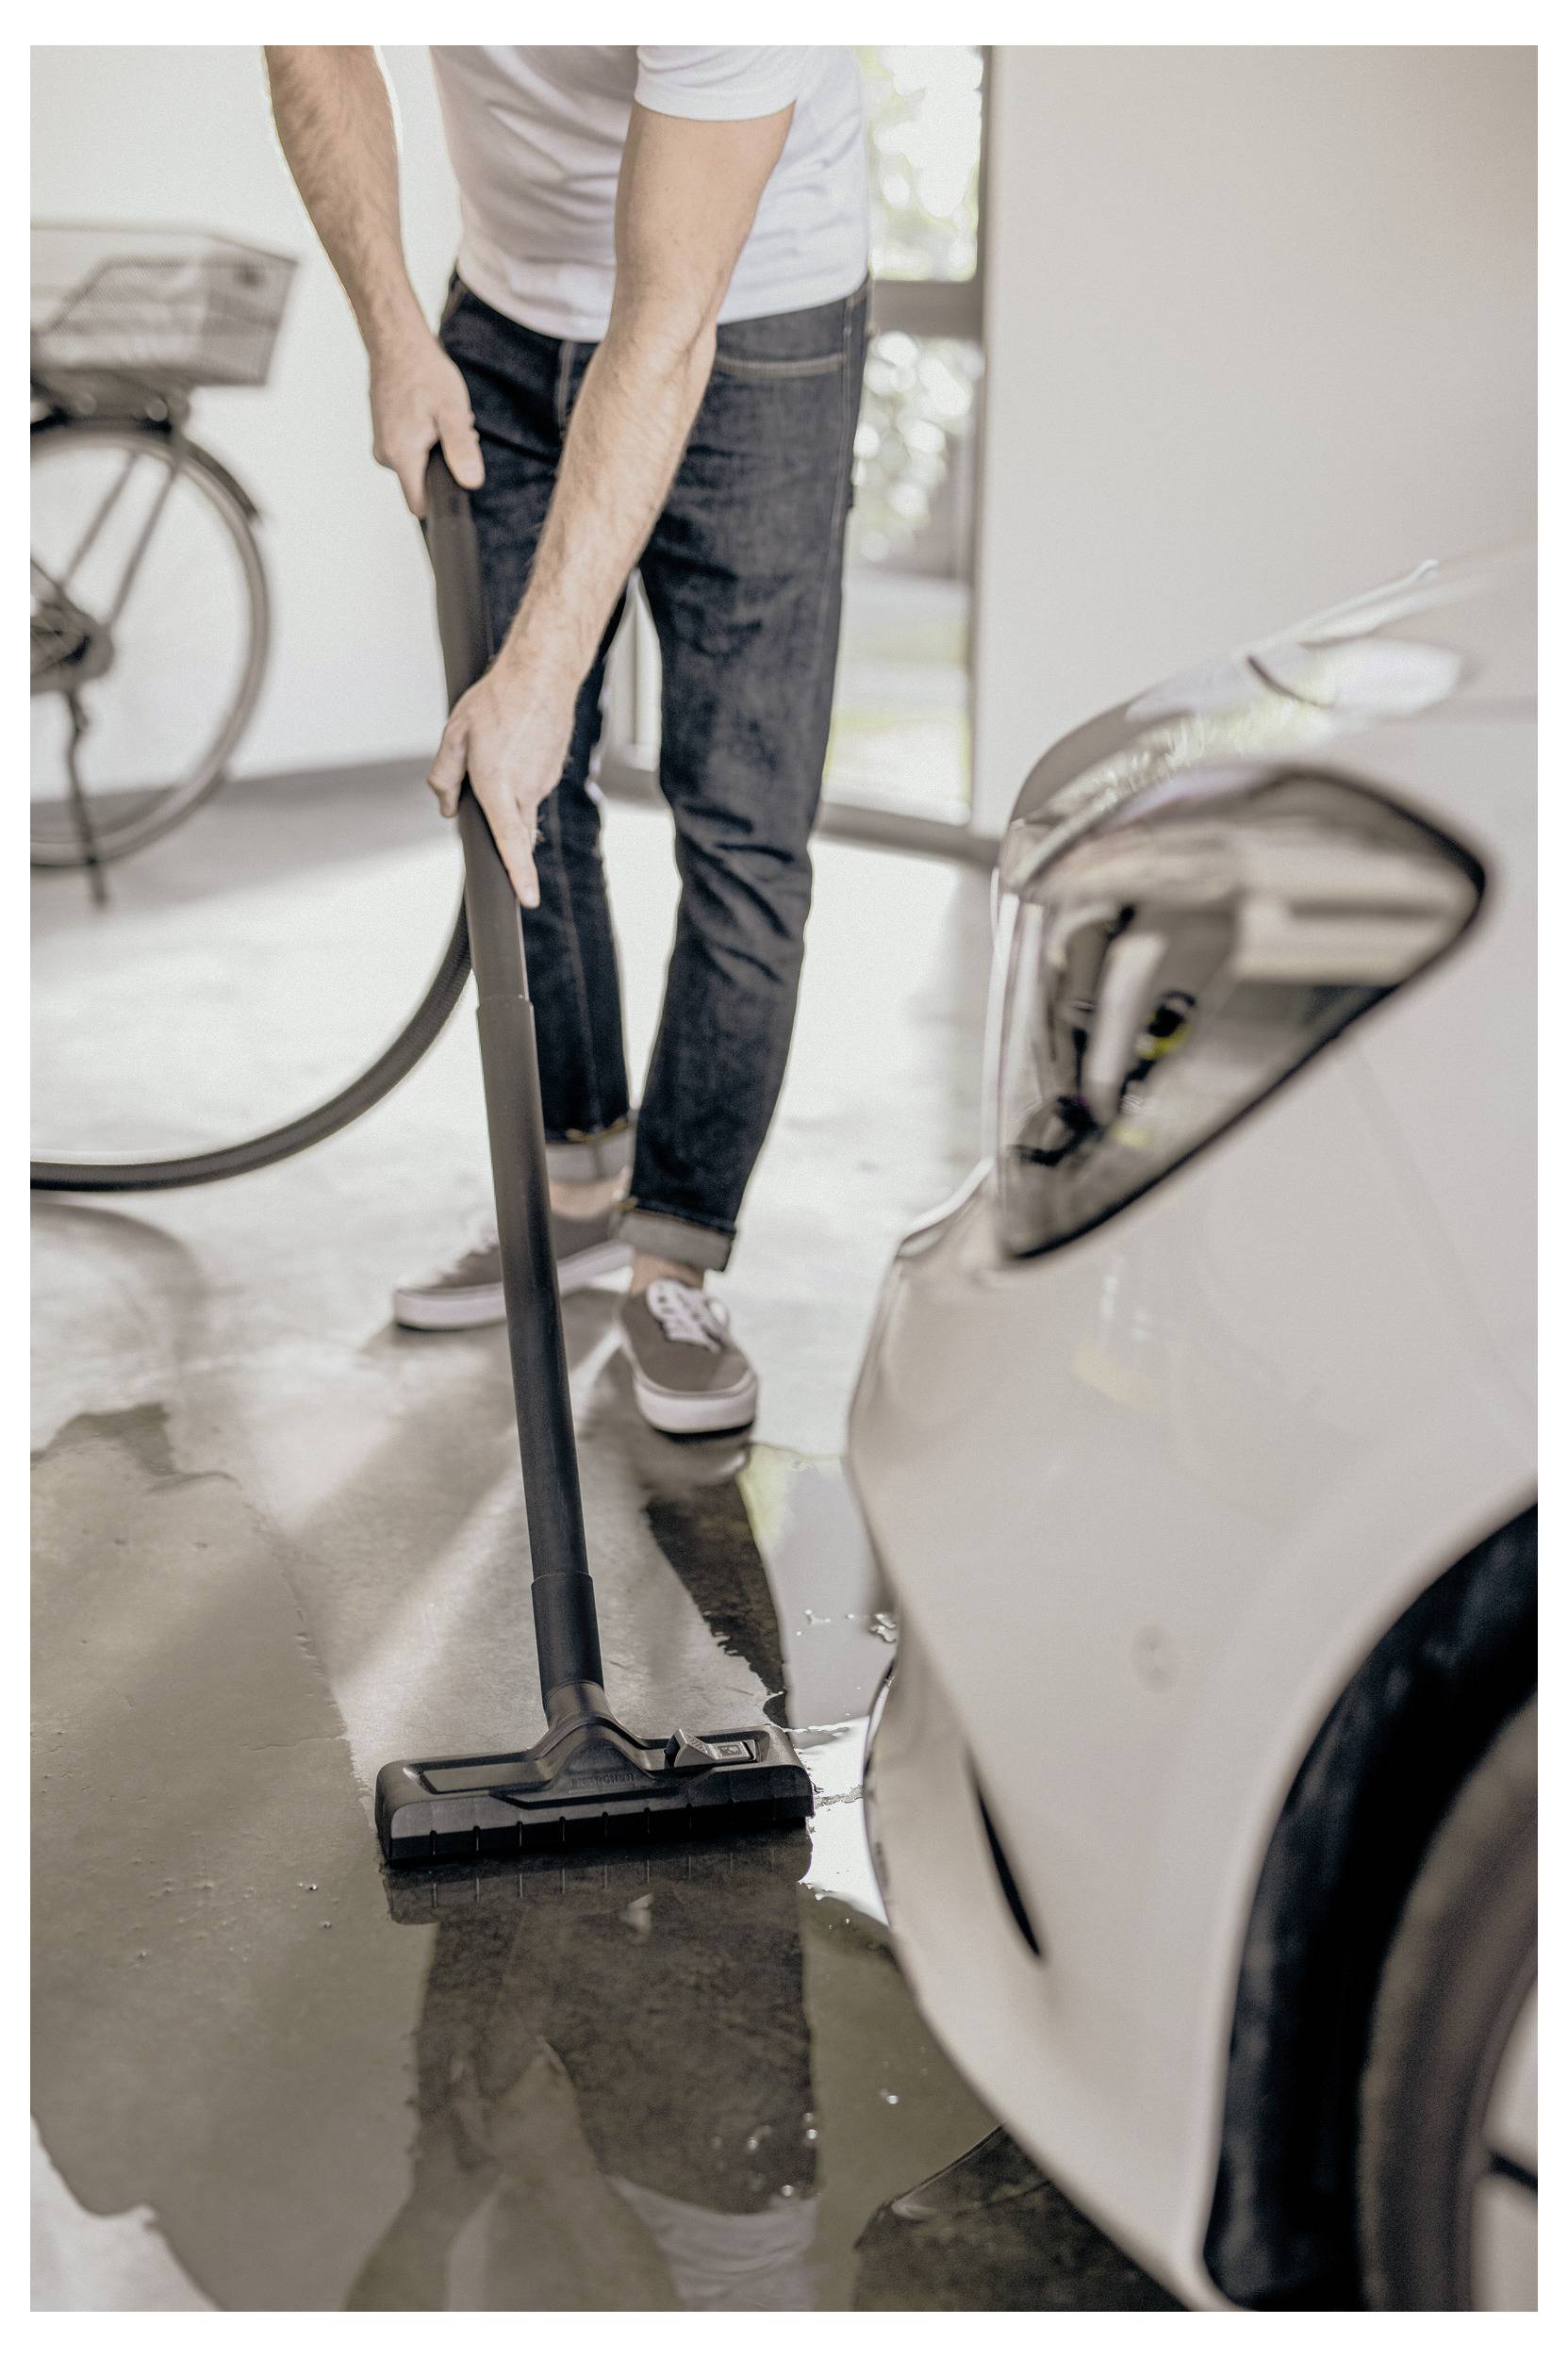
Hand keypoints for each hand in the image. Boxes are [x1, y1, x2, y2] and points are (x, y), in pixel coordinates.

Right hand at [368, 326, 483, 517]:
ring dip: (435, 449)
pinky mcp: (383, 434)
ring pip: (416, 465)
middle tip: (452, 432)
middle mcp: (385, 455)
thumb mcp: (452, 412)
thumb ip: (461, 449)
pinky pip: (408, 450)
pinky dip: (424, 438)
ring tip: (441, 419)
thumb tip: (471, 481)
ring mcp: (382, 444)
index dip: (441, 500)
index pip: (420, 505)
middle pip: (421, 484)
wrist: (397, 343)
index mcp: (401, 456)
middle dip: (443, 466)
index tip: (455, 478)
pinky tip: (430, 415)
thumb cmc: (423, 373)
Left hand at [426, 649, 576, 906]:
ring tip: (497, 750)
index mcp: (497, 784)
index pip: (510, 841)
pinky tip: (513, 747)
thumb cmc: (497, 700)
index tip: (527, 900)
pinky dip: (519, 780)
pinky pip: (531, 789)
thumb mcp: (454, 735)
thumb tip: (445, 807)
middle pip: (515, 832)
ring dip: (506, 797)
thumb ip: (443, 776)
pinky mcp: (553, 772)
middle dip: (503, 836)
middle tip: (486, 792)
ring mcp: (543, 781)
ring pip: (521, 808)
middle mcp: (525, 789)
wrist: (542, 673)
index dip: (519, 874)